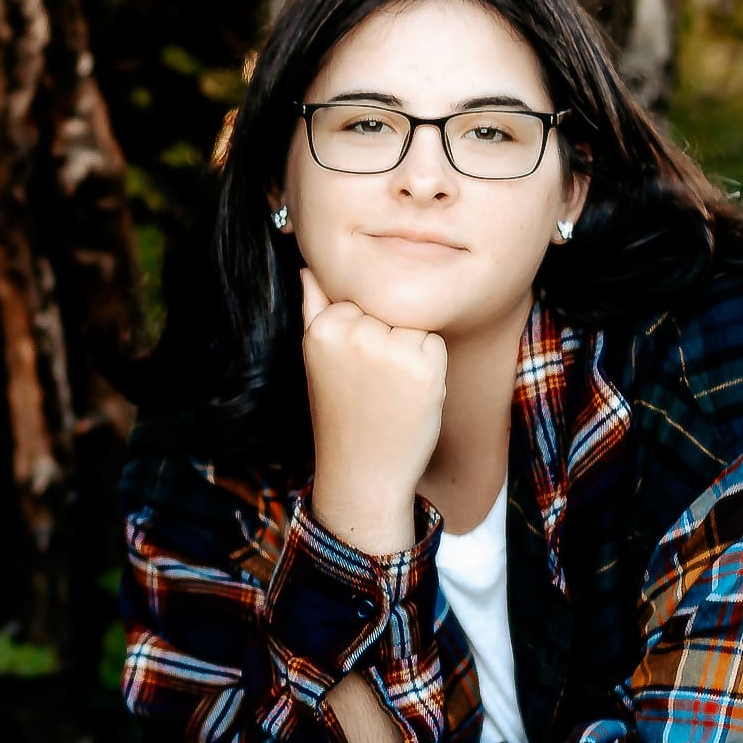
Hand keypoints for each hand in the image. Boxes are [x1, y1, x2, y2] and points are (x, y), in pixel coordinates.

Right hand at [299, 263, 447, 553]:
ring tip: (390, 393)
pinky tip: (408, 397)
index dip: (364, 335)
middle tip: (372, 387)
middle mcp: (354, 333)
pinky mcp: (422, 365)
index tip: (352, 372)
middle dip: (388, 341)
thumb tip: (308, 267)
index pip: (361, 300)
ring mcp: (389, 348)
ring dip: (410, 354)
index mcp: (324, 328)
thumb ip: (314, 308)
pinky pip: (434, 344)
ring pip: (414, 324)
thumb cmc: (342, 417)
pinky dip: (429, 369)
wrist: (362, 474)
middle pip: (389, 309)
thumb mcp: (317, 359)